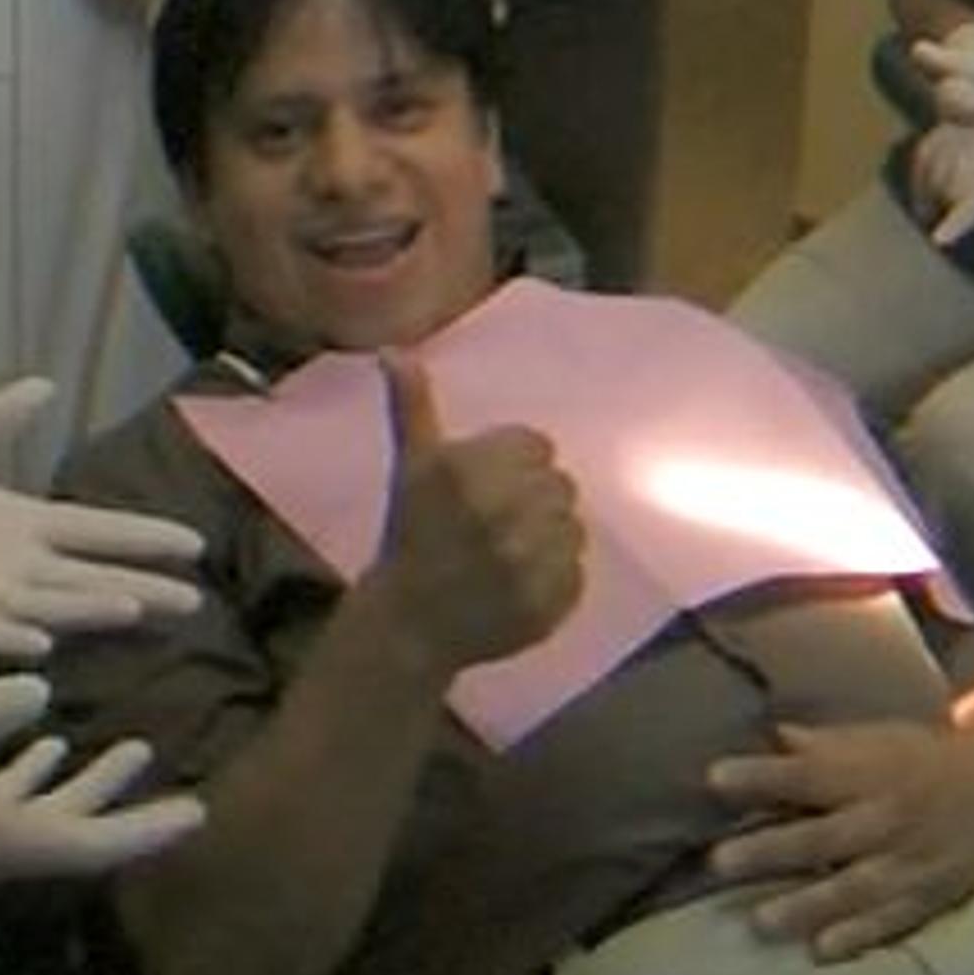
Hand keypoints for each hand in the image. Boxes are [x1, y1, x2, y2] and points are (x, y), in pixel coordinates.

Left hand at [0, 378, 204, 658]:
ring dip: (89, 608)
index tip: (193, 544)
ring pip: (50, 604)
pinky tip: (42, 644)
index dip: (141, 537)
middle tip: (194, 600)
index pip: (95, 532)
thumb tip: (46, 383)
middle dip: (139, 586)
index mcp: (20, 526)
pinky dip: (12, 637)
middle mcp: (13, 566)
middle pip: (89, 577)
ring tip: (134, 608)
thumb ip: (1, 417)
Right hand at [0, 673, 205, 887]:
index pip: (87, 845)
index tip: (198, 815)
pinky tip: (45, 738)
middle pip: (75, 839)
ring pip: (42, 819)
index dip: (145, 830)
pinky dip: (35, 777)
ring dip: (86, 788)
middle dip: (129, 814)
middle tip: (186, 795)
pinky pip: (5, 805)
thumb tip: (42, 689)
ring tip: (135, 751)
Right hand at [356, 353, 582, 679]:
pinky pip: (579, 571)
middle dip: (534, 498)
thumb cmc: (410, 536)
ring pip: (575, 527)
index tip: (491, 485)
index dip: (516, 463)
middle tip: (502, 519)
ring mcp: (530, 562)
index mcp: (471, 472)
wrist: (409, 623)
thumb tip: (395, 351)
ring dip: (550, 535)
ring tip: (514, 550)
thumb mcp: (410, 467)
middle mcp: (504, 513)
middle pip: (560, 484)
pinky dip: (558, 576)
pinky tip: (523, 580)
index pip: (537, 446)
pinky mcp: (551, 602)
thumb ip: (413, 406)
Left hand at [701, 716, 973, 960]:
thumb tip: (769, 733)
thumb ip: (824, 744)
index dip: (762, 776)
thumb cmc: (924, 758)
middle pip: (823, 836)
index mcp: (870, 771)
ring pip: (854, 887)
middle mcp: (888, 818)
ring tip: (760, 921)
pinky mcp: (927, 898)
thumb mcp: (879, 738)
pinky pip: (892, 922)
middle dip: (773, 849)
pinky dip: (860, 937)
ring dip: (807, 905)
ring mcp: (909, 863)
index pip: (808, 772)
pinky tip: (822, 951)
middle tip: (719, 861)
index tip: (713, 778)